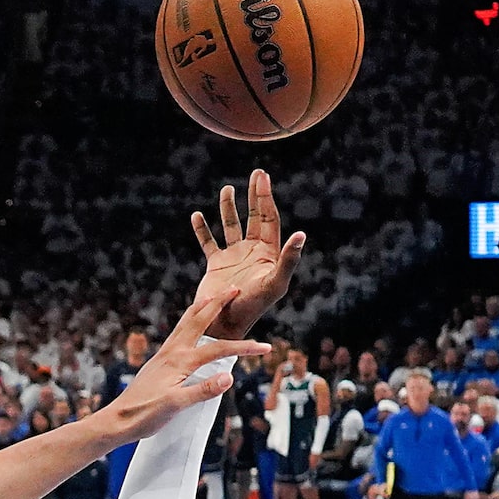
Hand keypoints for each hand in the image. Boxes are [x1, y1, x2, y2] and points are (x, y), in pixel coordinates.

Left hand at [103, 289, 269, 444]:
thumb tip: (229, 377)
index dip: (245, 348)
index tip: (266, 348)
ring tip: (211, 298)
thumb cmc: (145, 415)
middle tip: (234, 288)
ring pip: (185, 324)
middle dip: (218, 304)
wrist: (118, 420)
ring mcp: (163, 355)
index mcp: (180, 361)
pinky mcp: (158, 362)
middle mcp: (172, 352)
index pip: (220, 349)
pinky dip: (188, 323)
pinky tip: (188, 329)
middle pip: (199, 320)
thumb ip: (203, 390)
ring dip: (201, 309)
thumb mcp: (176, 405)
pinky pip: (177, 334)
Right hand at [187, 172, 307, 338]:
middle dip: (255, 195)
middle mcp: (252, 252)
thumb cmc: (253, 306)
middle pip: (255, 217)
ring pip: (231, 226)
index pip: (269, 218)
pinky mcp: (216, 266)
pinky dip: (202, 230)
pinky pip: (208, 243)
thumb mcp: (274, 282)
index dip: (265, 197)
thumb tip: (302, 234)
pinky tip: (197, 216)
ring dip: (229, 208)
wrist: (225, 324)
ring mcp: (233, 258)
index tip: (262, 178)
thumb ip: (288, 259)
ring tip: (226, 189)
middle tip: (256, 174)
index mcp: (268, 253)